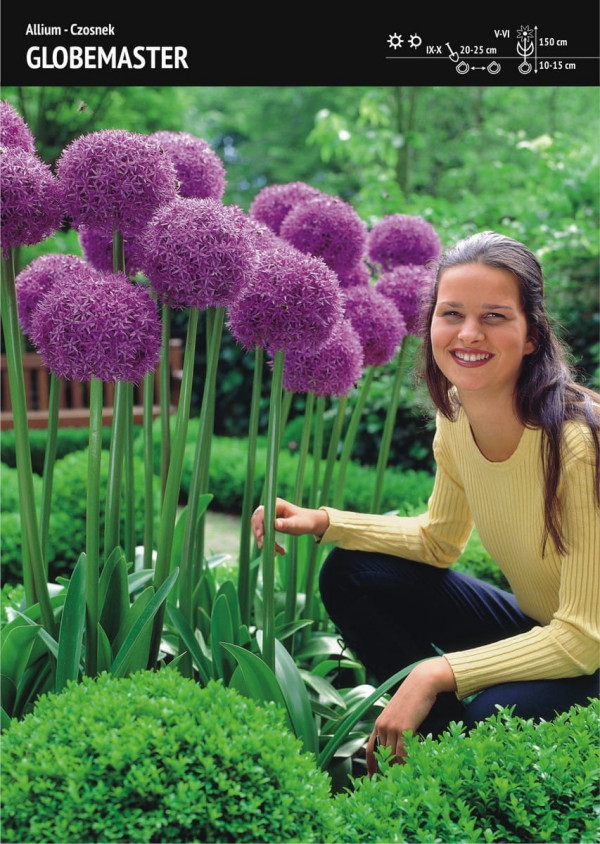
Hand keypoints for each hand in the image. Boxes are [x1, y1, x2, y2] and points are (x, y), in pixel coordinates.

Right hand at [251, 498, 329, 553]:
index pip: (262, 513)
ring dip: (263, 540)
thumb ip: (287, 523)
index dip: (259, 524)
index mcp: (277, 504)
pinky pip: (265, 533)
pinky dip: (269, 542)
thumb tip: (275, 524)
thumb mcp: (297, 524)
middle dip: (258, 534)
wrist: (310, 523)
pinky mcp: (270, 523)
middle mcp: (271, 509)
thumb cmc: (305, 521)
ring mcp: (270, 516)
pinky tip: (278, 551)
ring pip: (260, 528)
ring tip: (273, 551)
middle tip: (263, 546)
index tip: (260, 536)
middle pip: (257, 520)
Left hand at [366, 657, 455, 775]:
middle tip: (393, 783)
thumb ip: (395, 727)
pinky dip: (406, 763)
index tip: (372, 778)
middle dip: (388, 770)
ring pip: (392, 757)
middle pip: (383, 756)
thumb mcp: (399, 713)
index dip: (371, 766)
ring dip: (398, 769)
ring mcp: (391, 728)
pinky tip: (411, 770)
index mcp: (379, 723)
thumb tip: (398, 744)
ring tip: (404, 780)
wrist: (421, 683)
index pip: (370, 749)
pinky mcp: (403, 728)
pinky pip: (402, 753)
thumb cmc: (413, 698)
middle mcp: (382, 726)